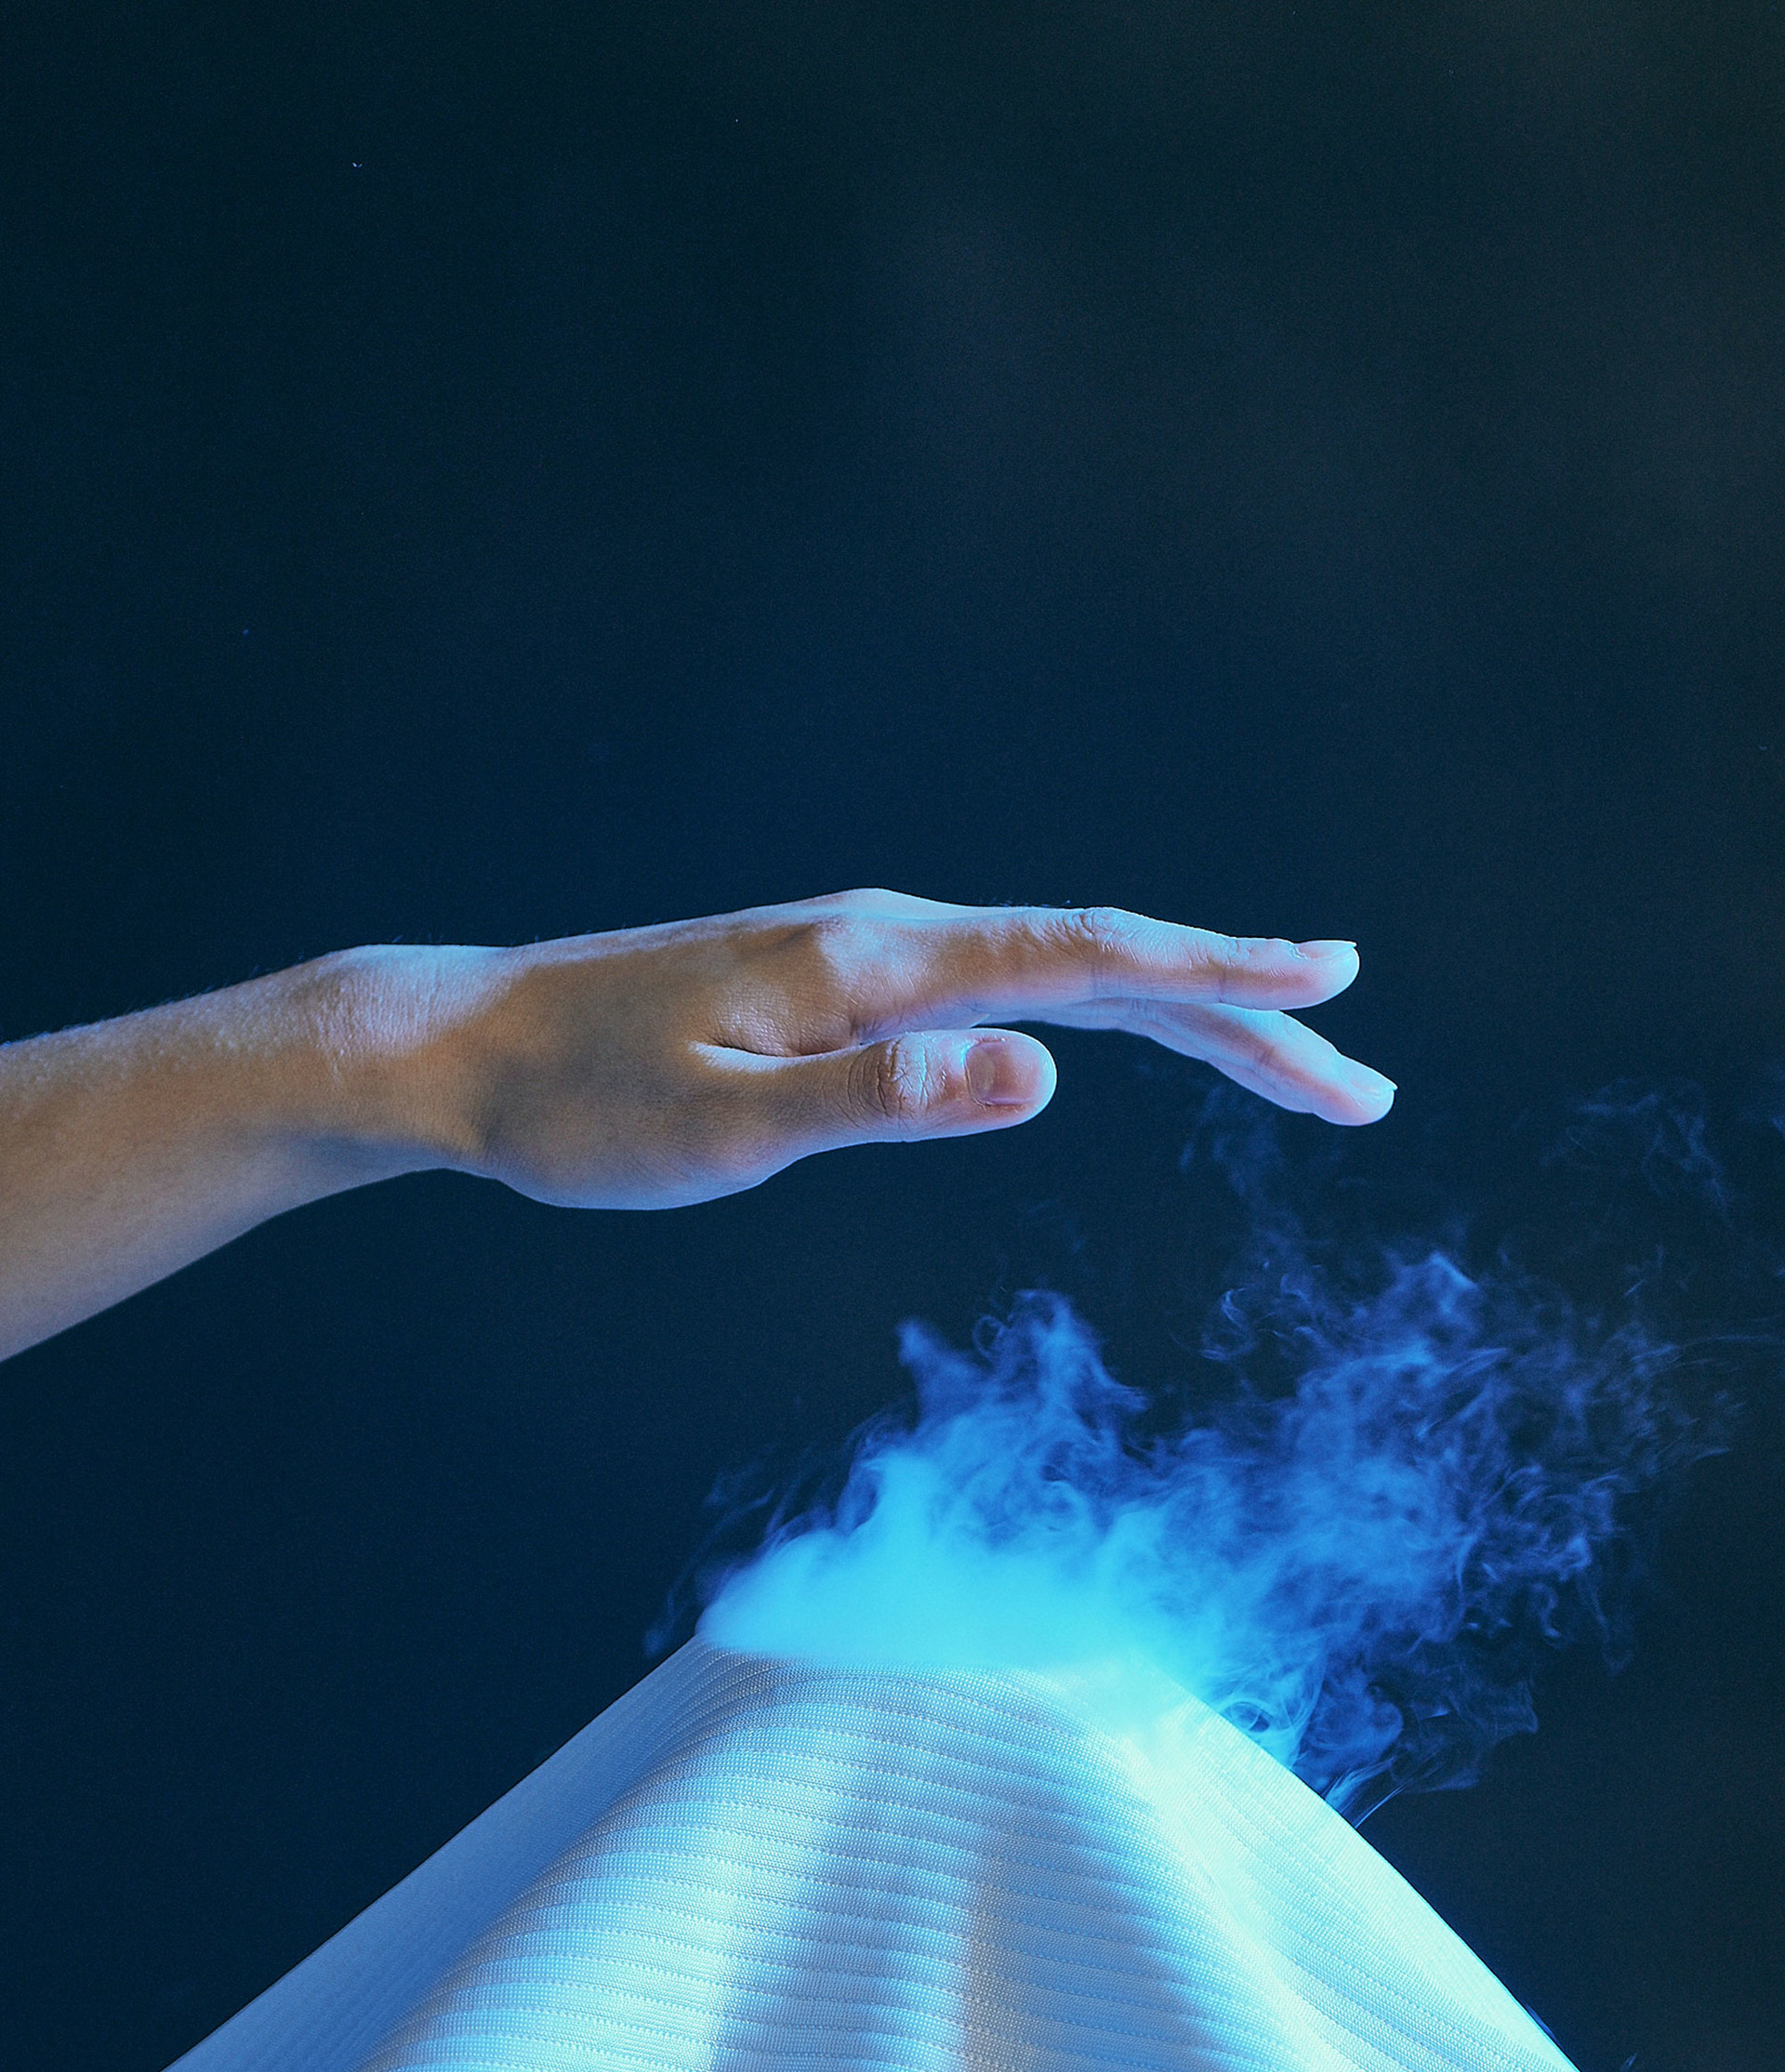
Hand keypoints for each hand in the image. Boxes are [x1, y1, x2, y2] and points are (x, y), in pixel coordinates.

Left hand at [418, 889, 1393, 1208]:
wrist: (469, 1049)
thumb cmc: (583, 1108)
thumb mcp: (724, 1131)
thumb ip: (883, 1100)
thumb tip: (1042, 1074)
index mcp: (881, 963)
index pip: (1089, 962)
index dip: (1221, 975)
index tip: (1333, 980)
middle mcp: (893, 938)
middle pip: (1108, 965)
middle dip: (1245, 1019)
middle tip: (1362, 1086)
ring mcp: (870, 953)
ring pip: (1067, 975)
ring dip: (1186, 1019)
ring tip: (1288, 1063)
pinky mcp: (843, 981)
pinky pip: (1010, 987)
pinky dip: (1101, 1011)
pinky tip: (1124, 1036)